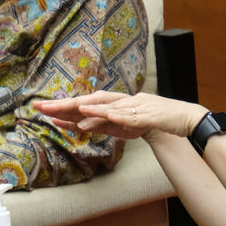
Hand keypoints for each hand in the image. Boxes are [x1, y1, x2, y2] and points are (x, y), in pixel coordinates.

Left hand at [35, 91, 207, 140]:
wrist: (185, 119)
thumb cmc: (153, 121)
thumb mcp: (122, 124)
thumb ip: (101, 123)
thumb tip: (77, 124)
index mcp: (115, 103)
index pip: (85, 104)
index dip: (63, 105)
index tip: (41, 108)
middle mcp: (124, 101)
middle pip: (91, 100)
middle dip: (67, 103)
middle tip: (44, 106)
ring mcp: (137, 106)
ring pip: (111, 107)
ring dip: (93, 109)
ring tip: (74, 109)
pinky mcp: (150, 115)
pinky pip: (133, 117)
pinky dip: (120, 117)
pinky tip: (108, 117)